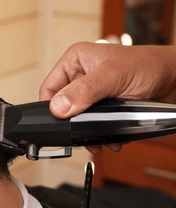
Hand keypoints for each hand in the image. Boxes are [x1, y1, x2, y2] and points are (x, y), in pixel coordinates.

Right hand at [40, 42, 175, 152]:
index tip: (59, 123)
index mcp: (75, 61)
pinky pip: (90, 123)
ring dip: (86, 132)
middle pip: (62, 106)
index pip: (49, 88)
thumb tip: (58, 107)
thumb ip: (84, 91)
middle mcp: (80, 76)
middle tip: (80, 136)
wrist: (173, 79)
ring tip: (97, 140)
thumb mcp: (112, 77)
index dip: (50, 107)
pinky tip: (109, 138)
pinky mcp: (101, 105)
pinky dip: (98, 133)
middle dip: (71, 124)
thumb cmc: (148, 66)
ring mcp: (91, 92)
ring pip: (76, 118)